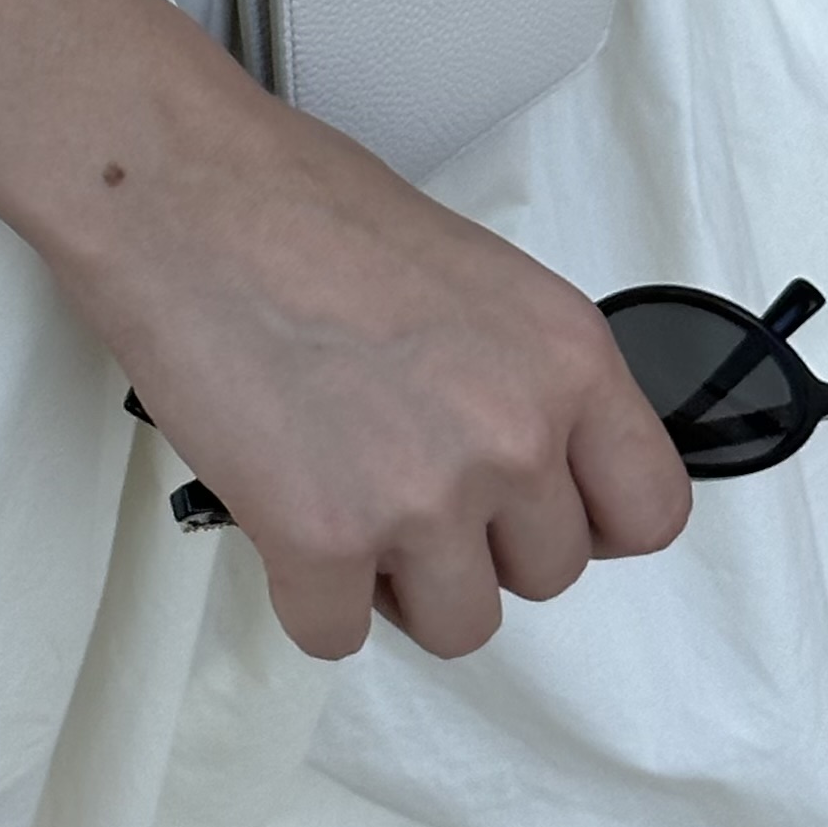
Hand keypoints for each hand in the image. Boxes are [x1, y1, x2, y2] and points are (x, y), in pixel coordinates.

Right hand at [24, 0, 691, 662]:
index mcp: (568, 359)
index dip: (585, 522)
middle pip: (545, 576)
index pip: (648, 513)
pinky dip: (308, 599)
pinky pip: (337, 634)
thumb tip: (524, 462)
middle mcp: (515, 436)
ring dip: (402, 586)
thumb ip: (520, 376)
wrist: (180, 192)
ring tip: (344, 506)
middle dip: (478, 546)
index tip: (534, 509)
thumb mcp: (475, 275)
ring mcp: (422, 498)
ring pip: (457, 626)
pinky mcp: (321, 541)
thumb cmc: (300, 203)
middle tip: (403, 484)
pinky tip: (280, 523)